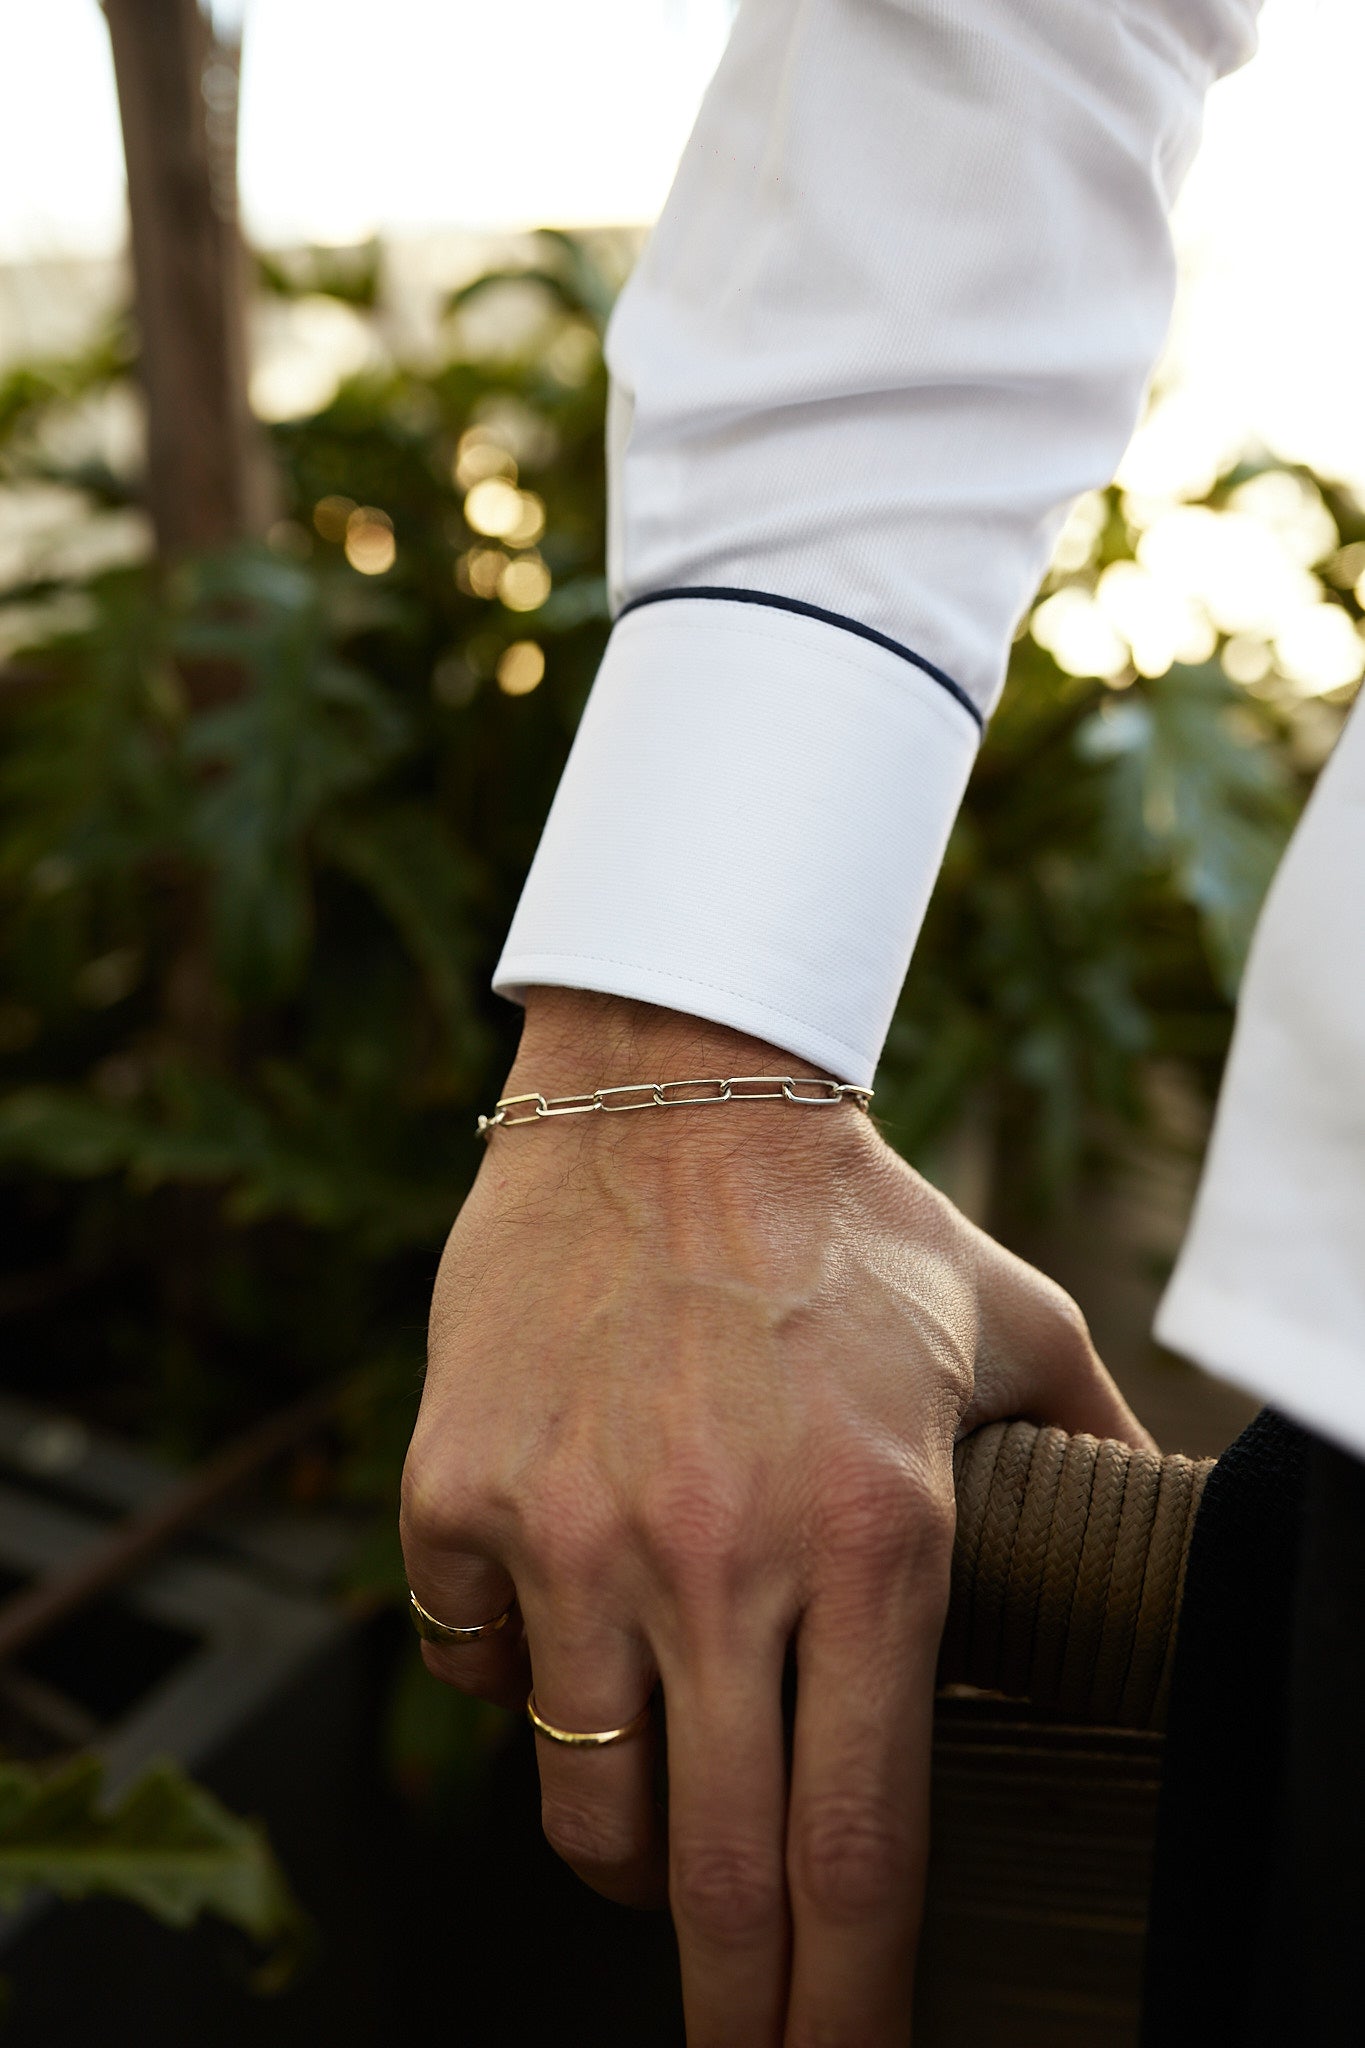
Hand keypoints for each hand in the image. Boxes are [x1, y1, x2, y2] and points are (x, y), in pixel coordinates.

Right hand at [401, 991, 1148, 2045]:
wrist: (666, 1096)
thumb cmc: (845, 1223)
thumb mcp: (1011, 1324)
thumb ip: (1102, 1454)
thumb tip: (1180, 1538)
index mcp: (875, 1538)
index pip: (862, 1850)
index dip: (850, 2010)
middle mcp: (714, 1555)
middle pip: (713, 1881)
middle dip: (733, 2009)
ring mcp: (570, 1529)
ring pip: (580, 1801)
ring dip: (623, 1840)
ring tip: (659, 1798)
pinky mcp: (459, 1493)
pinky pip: (475, 1669)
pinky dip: (520, 1677)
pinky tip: (566, 1610)